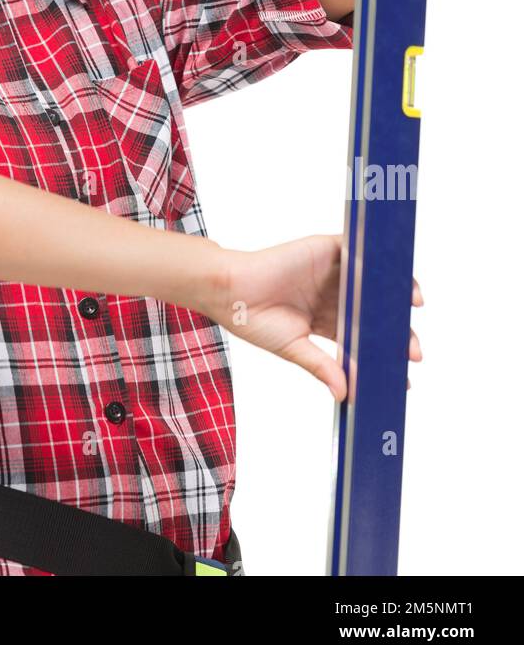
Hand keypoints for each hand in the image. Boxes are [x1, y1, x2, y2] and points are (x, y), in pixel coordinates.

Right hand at [205, 234, 422, 401]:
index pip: (363, 338)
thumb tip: (345, 394)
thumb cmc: (253, 320)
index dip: (383, 354)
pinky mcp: (325, 250)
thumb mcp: (293, 348)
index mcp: (324, 320)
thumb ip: (322, 366)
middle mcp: (332, 295)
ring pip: (371, 280)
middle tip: (413, 351)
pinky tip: (390, 272)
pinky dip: (374, 258)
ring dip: (393, 292)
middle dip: (395, 331)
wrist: (230, 290)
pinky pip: (355, 250)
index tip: (404, 377)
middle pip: (373, 311)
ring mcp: (330, 272)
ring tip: (413, 307)